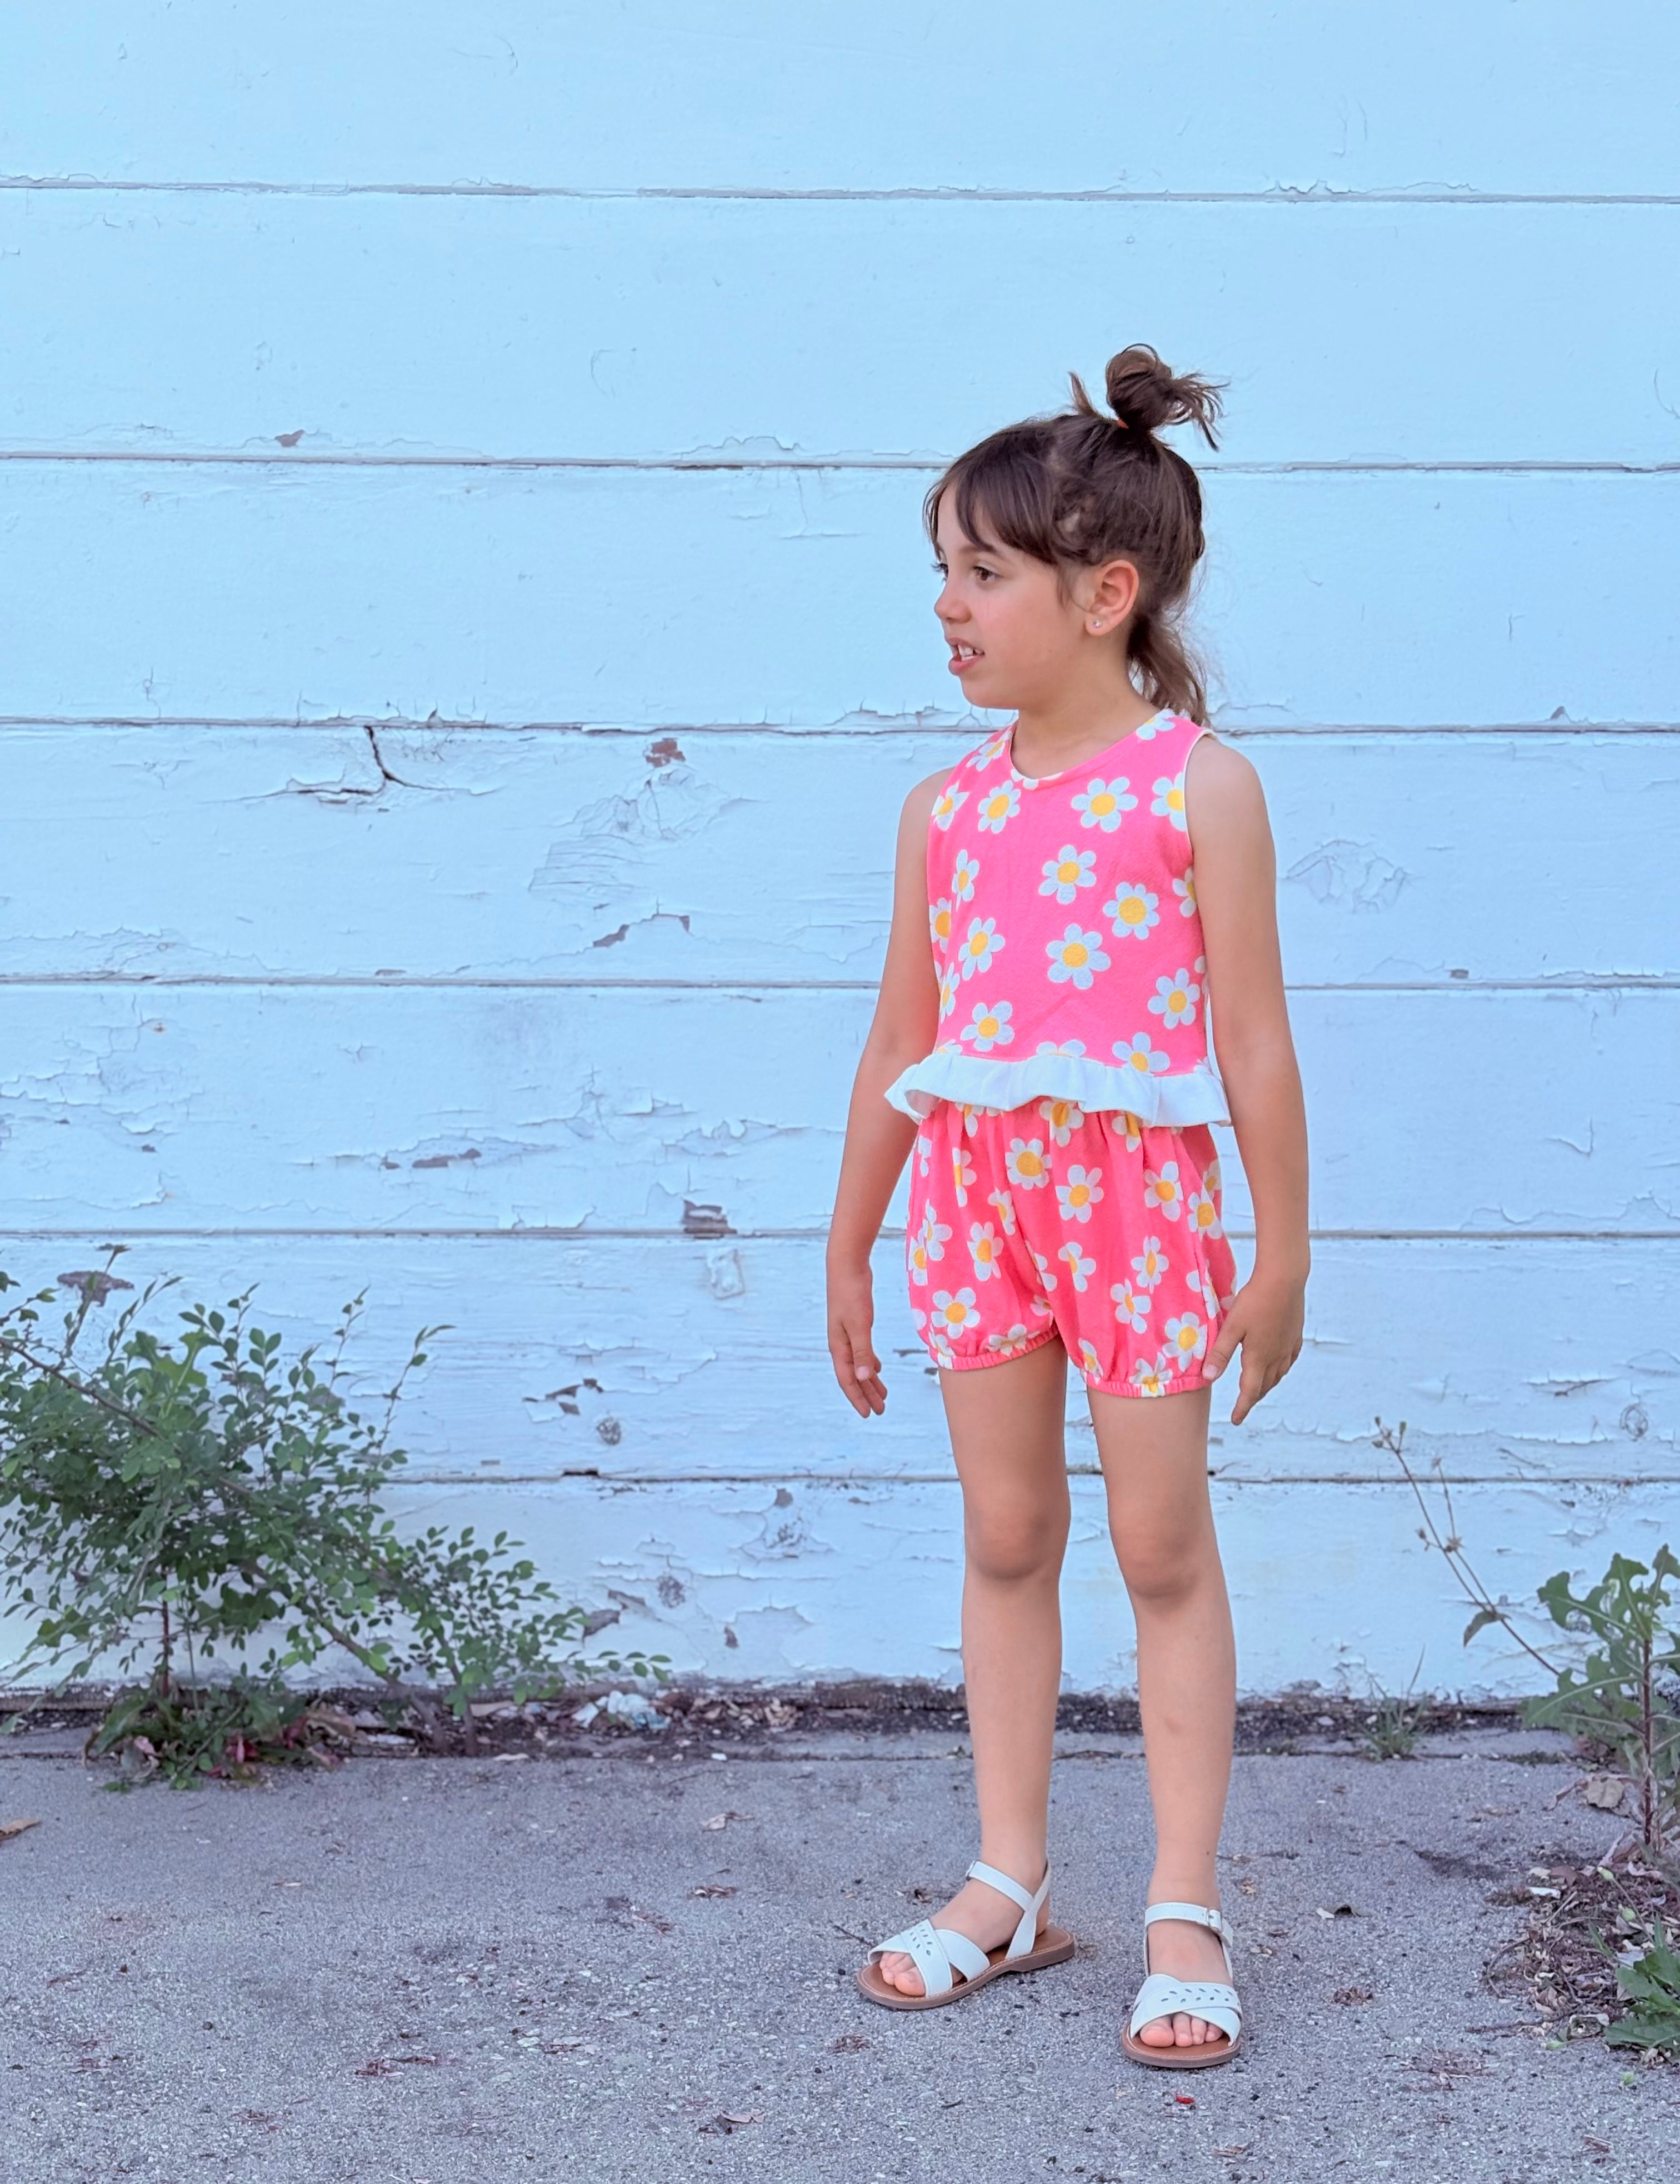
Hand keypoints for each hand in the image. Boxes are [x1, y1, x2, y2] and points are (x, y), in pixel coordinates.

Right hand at [827, 1264, 885, 1416]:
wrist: (846, 1265)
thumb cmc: (851, 1293)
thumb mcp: (859, 1324)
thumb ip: (862, 1352)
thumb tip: (863, 1378)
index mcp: (839, 1346)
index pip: (847, 1380)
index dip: (858, 1398)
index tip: (869, 1414)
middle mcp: (841, 1343)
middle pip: (853, 1376)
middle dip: (866, 1394)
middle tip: (880, 1410)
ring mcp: (847, 1333)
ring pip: (859, 1364)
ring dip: (870, 1380)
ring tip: (883, 1395)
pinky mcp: (855, 1324)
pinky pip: (862, 1351)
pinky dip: (870, 1362)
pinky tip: (878, 1368)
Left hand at [1202, 1271, 1303, 1424]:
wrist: (1285, 1279)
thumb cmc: (1255, 1301)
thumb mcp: (1231, 1327)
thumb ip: (1220, 1353)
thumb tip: (1208, 1377)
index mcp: (1258, 1357)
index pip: (1249, 1391)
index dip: (1242, 1407)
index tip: (1236, 1420)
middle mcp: (1276, 1356)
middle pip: (1265, 1386)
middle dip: (1253, 1398)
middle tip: (1244, 1406)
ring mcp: (1288, 1346)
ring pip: (1278, 1375)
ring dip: (1267, 1386)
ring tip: (1258, 1390)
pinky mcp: (1295, 1335)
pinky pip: (1289, 1361)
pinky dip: (1281, 1370)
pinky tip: (1279, 1367)